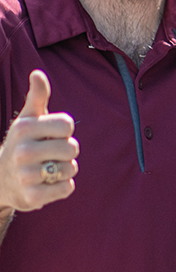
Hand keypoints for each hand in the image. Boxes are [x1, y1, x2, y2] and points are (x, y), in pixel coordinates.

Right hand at [0, 70, 78, 215]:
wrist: (1, 179)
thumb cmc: (24, 143)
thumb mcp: (28, 119)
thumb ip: (38, 96)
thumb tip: (38, 73)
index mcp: (24, 128)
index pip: (68, 125)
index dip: (65, 131)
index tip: (51, 134)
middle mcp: (23, 151)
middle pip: (72, 148)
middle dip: (67, 152)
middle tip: (50, 154)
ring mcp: (26, 175)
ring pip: (71, 169)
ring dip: (65, 170)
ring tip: (47, 169)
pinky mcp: (32, 197)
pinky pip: (67, 188)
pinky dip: (62, 187)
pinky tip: (47, 183)